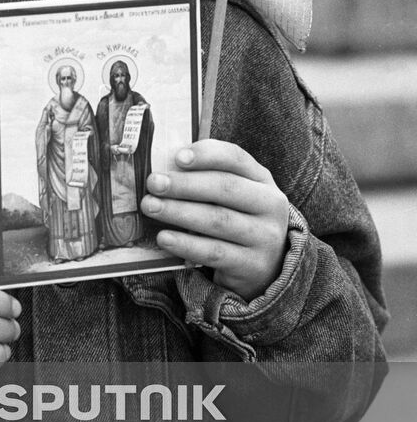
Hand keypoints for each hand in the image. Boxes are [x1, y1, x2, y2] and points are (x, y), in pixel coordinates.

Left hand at [141, 139, 288, 301]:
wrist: (265, 267)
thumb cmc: (238, 219)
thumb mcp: (234, 195)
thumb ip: (207, 178)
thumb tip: (164, 167)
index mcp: (261, 179)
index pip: (236, 158)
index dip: (206, 154)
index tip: (177, 157)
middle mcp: (270, 205)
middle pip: (225, 188)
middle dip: (185, 184)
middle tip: (154, 183)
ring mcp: (264, 236)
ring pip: (218, 220)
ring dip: (179, 212)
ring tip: (150, 206)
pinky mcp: (253, 265)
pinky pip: (214, 252)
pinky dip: (186, 244)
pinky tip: (163, 237)